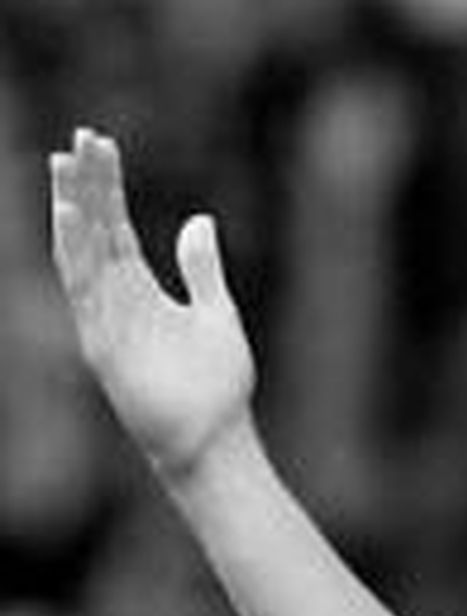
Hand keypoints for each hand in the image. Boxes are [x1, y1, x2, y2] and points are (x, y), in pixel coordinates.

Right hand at [50, 128, 255, 481]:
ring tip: (65, 165)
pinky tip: (70, 215)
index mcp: (142, 291)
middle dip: (85, 185)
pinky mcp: (102, 346)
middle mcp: (117, 301)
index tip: (101, 143)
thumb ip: (203, 270)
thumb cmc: (218, 389)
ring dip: (71, 209)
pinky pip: (82, 292)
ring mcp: (106, 322)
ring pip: (79, 254)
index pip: (115, 226)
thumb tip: (200, 220)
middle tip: (78, 138)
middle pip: (94, 231)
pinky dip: (75, 252)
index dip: (108, 185)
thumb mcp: (218, 315)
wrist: (217, 443)